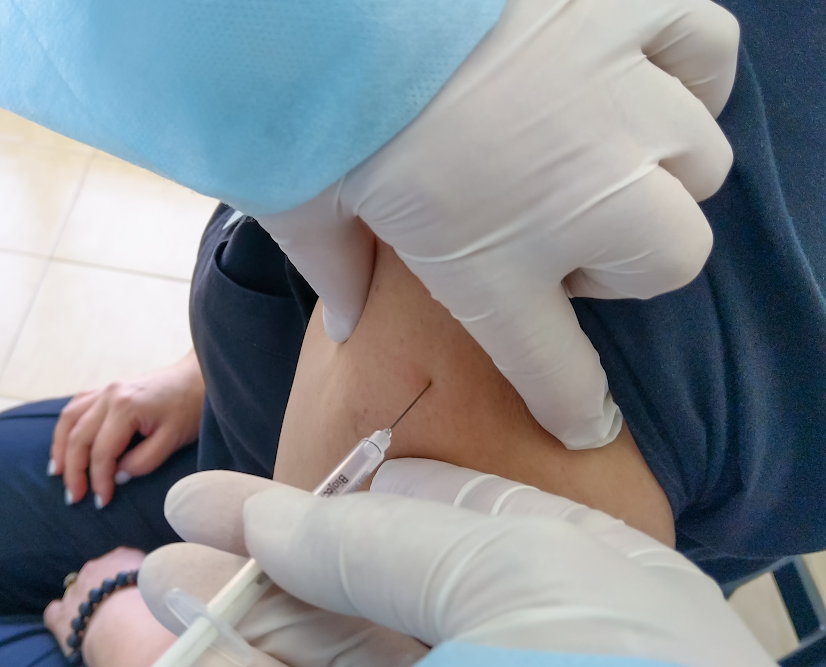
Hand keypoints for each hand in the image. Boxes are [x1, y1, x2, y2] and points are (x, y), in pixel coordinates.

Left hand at [45, 547, 175, 666]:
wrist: (127, 623)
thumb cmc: (151, 598)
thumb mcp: (162, 578)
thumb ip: (155, 574)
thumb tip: (158, 577)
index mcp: (122, 556)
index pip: (123, 560)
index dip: (126, 575)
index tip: (133, 588)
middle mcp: (94, 568)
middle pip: (96, 573)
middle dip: (102, 587)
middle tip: (116, 605)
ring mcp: (74, 591)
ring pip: (74, 591)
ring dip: (83, 602)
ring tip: (96, 617)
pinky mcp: (60, 615)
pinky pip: (53, 612)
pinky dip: (59, 616)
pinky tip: (69, 624)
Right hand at [50, 350, 204, 507]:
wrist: (199, 378)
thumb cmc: (190, 408)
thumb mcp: (172, 440)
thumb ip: (143, 461)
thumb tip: (117, 476)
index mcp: (125, 407)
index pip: (101, 452)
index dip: (98, 480)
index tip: (102, 502)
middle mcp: (109, 395)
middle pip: (77, 437)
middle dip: (73, 471)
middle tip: (75, 498)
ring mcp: (106, 389)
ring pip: (69, 419)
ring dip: (60, 448)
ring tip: (58, 474)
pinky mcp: (108, 388)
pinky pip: (76, 406)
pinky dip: (66, 427)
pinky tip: (64, 443)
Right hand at [140, 468, 773, 666]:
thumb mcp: (518, 578)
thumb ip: (385, 541)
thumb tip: (272, 514)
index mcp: (567, 583)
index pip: (441, 515)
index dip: (344, 491)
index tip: (270, 480)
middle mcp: (506, 647)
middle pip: (366, 590)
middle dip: (269, 557)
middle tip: (180, 527)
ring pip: (324, 661)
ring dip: (238, 623)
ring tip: (158, 583)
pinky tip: (182, 646)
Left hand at [260, 0, 738, 449]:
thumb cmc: (308, 103)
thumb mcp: (300, 204)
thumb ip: (335, 270)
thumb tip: (347, 321)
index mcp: (490, 263)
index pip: (557, 370)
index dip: (575, 403)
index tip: (583, 419)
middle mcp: (578, 195)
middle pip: (669, 261)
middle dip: (625, 259)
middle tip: (558, 230)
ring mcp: (616, 99)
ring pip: (698, 163)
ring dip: (654, 170)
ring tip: (600, 151)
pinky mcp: (627, 10)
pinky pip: (707, 54)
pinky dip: (690, 73)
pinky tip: (647, 77)